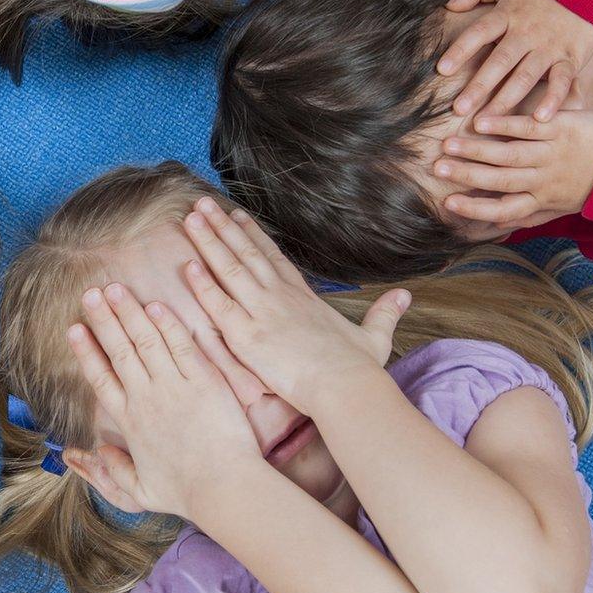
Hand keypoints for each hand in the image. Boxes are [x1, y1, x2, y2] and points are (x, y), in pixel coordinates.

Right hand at [64, 281, 259, 519]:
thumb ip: (114, 472)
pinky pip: (181, 346)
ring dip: (129, 312)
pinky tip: (155, 305)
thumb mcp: (141, 491)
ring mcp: (174, 387)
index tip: (74, 328)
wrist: (224, 488)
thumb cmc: (186, 494)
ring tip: (115, 288)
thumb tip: (94, 455)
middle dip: (103, 318)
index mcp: (129, 422)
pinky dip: (168, 324)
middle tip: (90, 292)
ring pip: (146, 340)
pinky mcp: (203, 382)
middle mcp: (146, 398)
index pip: (100, 378)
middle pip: (119, 350)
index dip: (86, 351)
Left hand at [178, 200, 409, 416]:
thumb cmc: (358, 368)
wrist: (345, 387)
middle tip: (201, 205)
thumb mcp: (375, 336)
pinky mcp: (247, 335)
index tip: (236, 214)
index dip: (252, 234)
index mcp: (303, 296)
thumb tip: (406, 296)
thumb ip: (384, 313)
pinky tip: (187, 264)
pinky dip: (201, 284)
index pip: (272, 256)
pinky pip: (218, 304)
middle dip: (222, 227)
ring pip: (228, 269)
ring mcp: (262, 312)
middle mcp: (280, 296)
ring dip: (207, 242)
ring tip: (190, 219)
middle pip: (245, 253)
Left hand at [437, 0, 592, 119]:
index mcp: (507, 14)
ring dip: (505, 100)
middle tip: (459, 110)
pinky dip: (553, 99)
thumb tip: (449, 5)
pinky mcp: (571, 57)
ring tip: (486, 121)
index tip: (441, 70)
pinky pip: (561, 81)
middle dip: (478, 87)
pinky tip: (539, 118)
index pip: (479, 33)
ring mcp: (549, 46)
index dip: (460, 50)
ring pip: (525, 76)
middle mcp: (526, 33)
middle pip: (499, 62)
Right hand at [438, 111, 592, 229]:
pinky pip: (528, 128)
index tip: (449, 203)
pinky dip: (504, 125)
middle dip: (468, 174)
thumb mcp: (565, 206)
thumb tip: (498, 226)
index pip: (505, 207)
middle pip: (501, 179)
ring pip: (509, 154)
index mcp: (544, 199)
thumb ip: (532, 213)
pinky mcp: (561, 128)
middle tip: (438, 168)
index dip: (476, 207)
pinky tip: (481, 121)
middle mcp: (545, 179)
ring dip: (477, 150)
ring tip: (449, 144)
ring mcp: (553, 153)